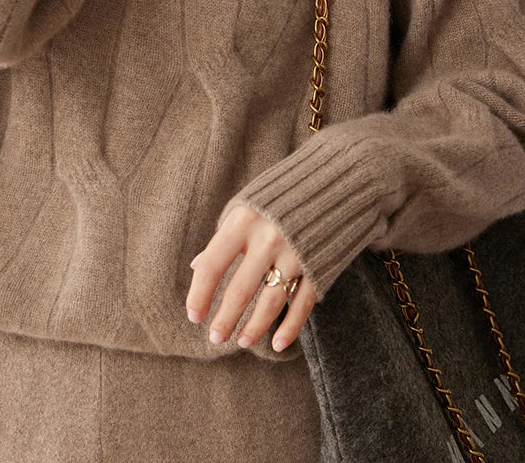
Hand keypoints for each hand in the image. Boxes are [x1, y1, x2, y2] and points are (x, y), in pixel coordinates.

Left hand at [185, 205, 318, 351]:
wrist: (331, 182)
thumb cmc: (277, 197)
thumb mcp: (245, 207)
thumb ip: (224, 236)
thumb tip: (198, 267)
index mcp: (243, 220)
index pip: (213, 264)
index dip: (199, 294)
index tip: (193, 316)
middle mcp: (268, 238)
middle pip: (241, 290)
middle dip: (225, 320)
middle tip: (215, 338)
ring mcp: (295, 253)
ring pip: (271, 302)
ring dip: (254, 327)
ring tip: (241, 341)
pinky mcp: (318, 266)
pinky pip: (302, 304)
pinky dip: (290, 327)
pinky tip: (277, 343)